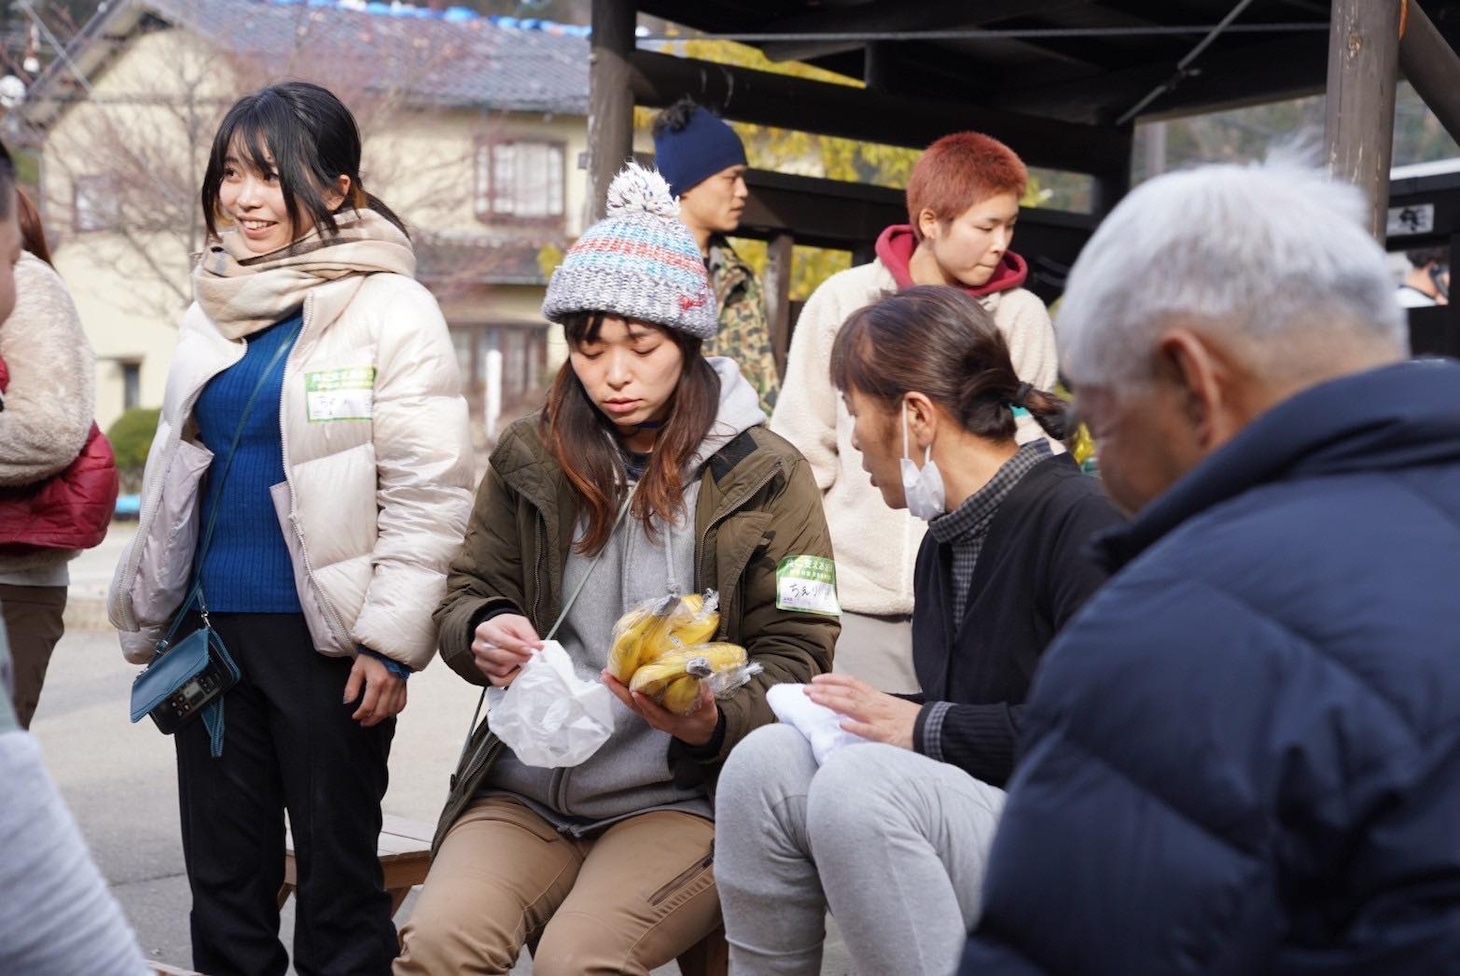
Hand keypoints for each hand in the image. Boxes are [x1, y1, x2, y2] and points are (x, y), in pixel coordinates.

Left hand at [344, 653, 407, 726]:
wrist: (389, 645)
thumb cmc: (372, 655)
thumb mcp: (357, 668)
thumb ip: (352, 686)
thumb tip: (348, 702)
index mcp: (376, 682)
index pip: (368, 706)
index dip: (360, 714)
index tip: (355, 717)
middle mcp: (389, 686)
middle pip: (381, 711)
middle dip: (370, 720)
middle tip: (363, 723)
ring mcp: (398, 687)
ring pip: (392, 710)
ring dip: (382, 718)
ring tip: (373, 719)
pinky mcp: (404, 686)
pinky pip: (401, 703)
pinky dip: (395, 711)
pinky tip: (387, 713)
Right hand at [472, 614, 541, 686]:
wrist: (498, 632)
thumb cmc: (505, 628)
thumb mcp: (518, 623)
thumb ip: (528, 633)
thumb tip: (537, 646)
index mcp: (484, 630)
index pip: (500, 641)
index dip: (517, 647)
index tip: (530, 649)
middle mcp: (479, 647)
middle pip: (500, 657)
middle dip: (518, 657)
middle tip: (531, 655)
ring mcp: (480, 661)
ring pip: (501, 670)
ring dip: (515, 666)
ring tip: (523, 658)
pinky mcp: (485, 673)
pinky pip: (499, 681)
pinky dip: (511, 678)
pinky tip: (517, 669)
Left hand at [601, 670, 719, 747]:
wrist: (701, 733)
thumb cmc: (703, 721)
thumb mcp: (708, 710)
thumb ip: (704, 695)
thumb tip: (698, 676)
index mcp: (670, 721)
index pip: (655, 713)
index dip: (645, 704)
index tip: (636, 692)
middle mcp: (656, 720)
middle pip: (635, 707)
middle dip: (620, 692)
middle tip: (608, 676)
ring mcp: (651, 716)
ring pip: (631, 704)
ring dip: (618, 690)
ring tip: (607, 675)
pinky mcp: (650, 711)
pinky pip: (634, 701)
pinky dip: (624, 690)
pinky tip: (618, 679)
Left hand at [807, 673, 919, 749]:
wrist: (933, 729)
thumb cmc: (910, 721)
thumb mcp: (889, 707)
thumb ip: (870, 706)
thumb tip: (849, 710)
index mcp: (877, 697)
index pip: (852, 683)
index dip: (832, 680)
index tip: (816, 679)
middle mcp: (876, 704)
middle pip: (847, 692)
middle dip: (825, 690)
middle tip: (805, 689)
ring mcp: (881, 719)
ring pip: (853, 707)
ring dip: (832, 701)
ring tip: (814, 699)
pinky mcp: (887, 735)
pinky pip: (870, 731)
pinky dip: (856, 727)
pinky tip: (842, 725)